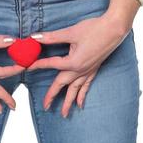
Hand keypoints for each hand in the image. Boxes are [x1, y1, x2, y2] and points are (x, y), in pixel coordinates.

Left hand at [27, 0, 139, 117]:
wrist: (115, 28)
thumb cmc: (94, 28)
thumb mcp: (71, 33)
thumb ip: (52, 37)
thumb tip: (35, 37)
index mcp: (73, 62)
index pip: (51, 65)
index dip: (37, 65)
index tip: (27, 68)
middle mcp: (80, 70)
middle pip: (63, 84)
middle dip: (53, 96)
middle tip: (46, 107)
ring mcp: (88, 71)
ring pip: (76, 90)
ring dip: (69, 102)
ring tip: (64, 114)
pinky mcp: (94, 69)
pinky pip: (87, 86)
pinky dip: (82, 95)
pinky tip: (80, 104)